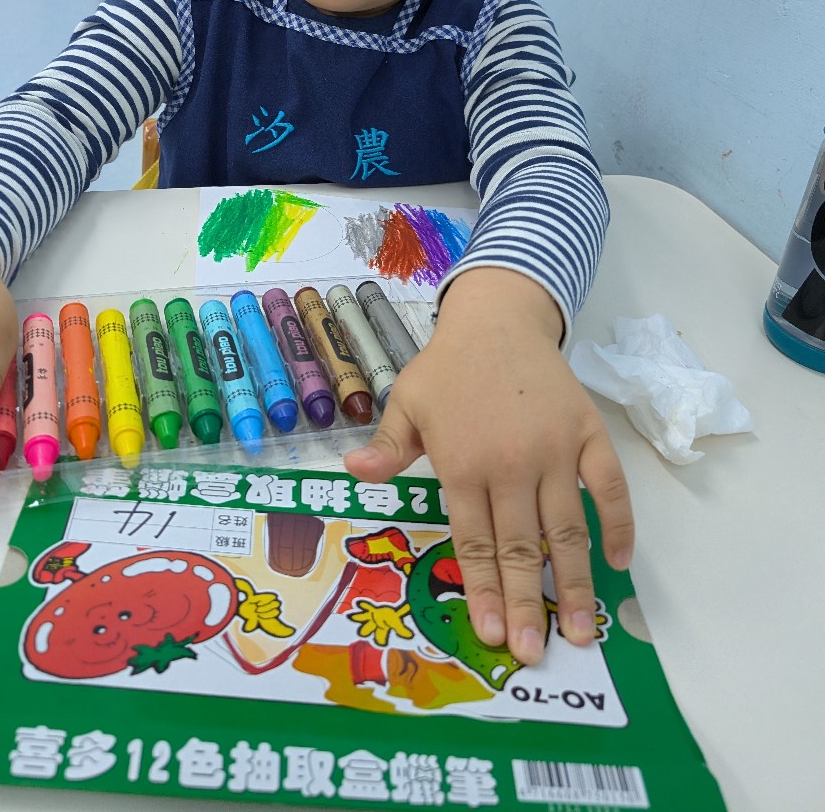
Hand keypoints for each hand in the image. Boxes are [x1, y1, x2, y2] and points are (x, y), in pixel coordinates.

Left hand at [344, 267, 633, 666]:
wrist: (498, 318)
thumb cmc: (447, 367)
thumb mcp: (406, 401)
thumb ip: (388, 446)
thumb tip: (355, 471)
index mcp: (463, 463)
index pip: (473, 543)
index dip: (484, 591)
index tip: (492, 635)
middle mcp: (511, 464)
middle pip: (521, 547)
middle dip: (526, 605)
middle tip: (534, 654)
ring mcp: (556, 450)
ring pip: (568, 529)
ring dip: (575, 584)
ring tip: (580, 632)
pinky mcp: (589, 434)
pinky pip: (610, 488)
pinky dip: (619, 525)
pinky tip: (618, 564)